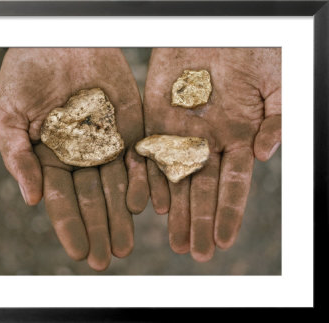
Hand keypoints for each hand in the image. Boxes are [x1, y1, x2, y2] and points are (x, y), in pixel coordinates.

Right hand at [0, 48, 148, 270]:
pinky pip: (139, 158)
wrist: (59, 40)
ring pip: (118, 185)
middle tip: (109, 258)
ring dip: (123, 215)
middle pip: (93, 199)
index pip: (61, 200)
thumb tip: (31, 200)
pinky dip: (143, 180)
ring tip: (127, 243)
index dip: (70, 226)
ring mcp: (107, 143)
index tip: (79, 252)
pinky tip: (145, 204)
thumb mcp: (6, 116)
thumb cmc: (24, 74)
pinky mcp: (130, 126)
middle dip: (101, 229)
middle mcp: (81, 157)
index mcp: (51, 159)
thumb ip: (18, 157)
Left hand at [143, 48, 280, 260]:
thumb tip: (263, 158)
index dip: (228, 214)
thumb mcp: (277, 84)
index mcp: (237, 137)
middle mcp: (207, 140)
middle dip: (197, 221)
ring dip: (174, 209)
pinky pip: (151, 150)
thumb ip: (276, 122)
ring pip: (175, 177)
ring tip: (172, 239)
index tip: (222, 242)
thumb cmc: (255, 52)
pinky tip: (150, 202)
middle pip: (201, 189)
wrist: (218, 29)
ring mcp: (180, 130)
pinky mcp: (156, 115)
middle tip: (192, 252)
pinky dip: (150, 175)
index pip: (232, 185)